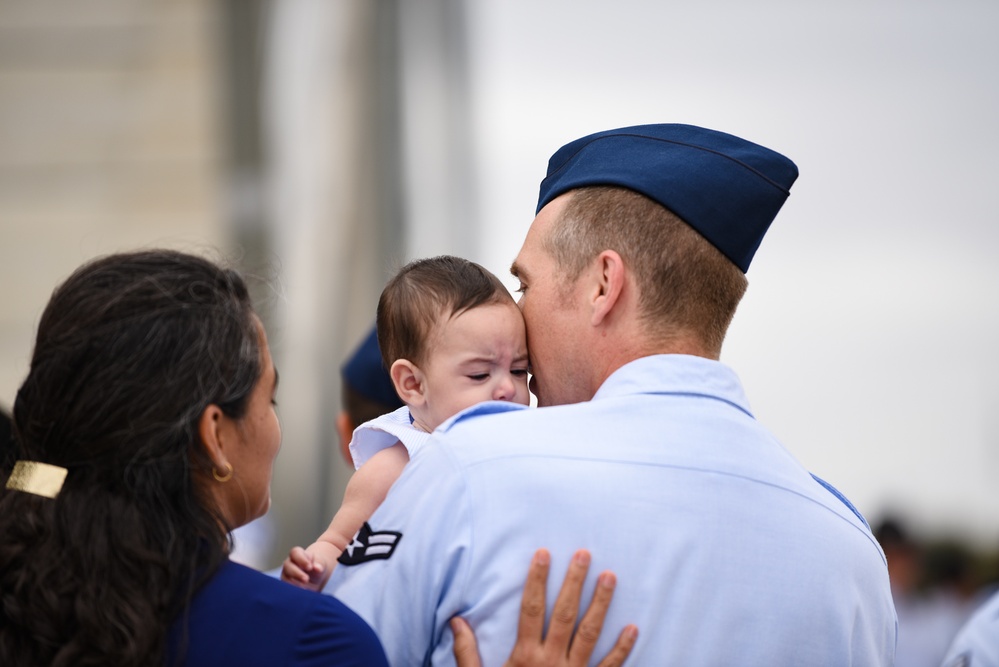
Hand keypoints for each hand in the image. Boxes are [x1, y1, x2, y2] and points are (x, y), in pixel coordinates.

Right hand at [281, 545, 325, 590]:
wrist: (315, 578)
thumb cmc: (317, 567)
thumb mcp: (321, 564)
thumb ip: (320, 565)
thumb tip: (318, 568)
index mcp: (298, 554)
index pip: (295, 553)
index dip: (301, 559)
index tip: (310, 567)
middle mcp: (289, 564)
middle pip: (287, 566)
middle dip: (297, 573)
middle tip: (306, 579)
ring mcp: (286, 575)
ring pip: (284, 578)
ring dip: (293, 584)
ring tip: (304, 589)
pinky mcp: (285, 585)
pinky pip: (286, 589)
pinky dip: (292, 592)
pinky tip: (300, 595)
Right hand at [452, 549, 637, 666]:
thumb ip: (467, 652)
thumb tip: (456, 620)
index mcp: (525, 657)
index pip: (531, 609)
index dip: (537, 580)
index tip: (544, 554)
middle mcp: (551, 662)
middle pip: (564, 614)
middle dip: (574, 582)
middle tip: (585, 554)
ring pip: (590, 634)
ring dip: (601, 604)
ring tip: (611, 577)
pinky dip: (623, 648)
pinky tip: (633, 628)